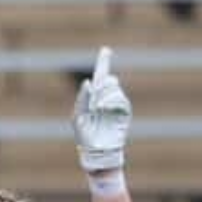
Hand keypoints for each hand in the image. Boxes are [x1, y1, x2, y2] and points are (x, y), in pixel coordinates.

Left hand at [72, 46, 130, 173]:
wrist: (98, 151)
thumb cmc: (85, 136)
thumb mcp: (77, 116)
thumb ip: (82, 98)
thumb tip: (89, 81)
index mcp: (94, 97)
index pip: (100, 76)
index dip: (103, 62)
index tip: (106, 49)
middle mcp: (106, 99)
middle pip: (108, 79)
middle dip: (101, 84)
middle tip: (95, 100)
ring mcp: (116, 105)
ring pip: (113, 88)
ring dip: (104, 95)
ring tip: (99, 109)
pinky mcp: (124, 112)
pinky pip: (119, 98)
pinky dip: (110, 101)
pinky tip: (104, 109)